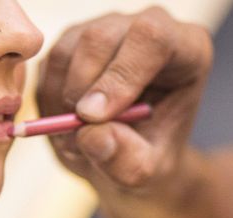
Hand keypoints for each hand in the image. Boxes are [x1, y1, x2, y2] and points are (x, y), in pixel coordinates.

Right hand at [36, 7, 212, 197]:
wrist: (131, 157)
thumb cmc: (150, 158)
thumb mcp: (146, 172)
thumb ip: (127, 160)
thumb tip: (92, 135)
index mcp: (186, 51)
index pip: (152, 38)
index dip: (120, 74)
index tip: (95, 117)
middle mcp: (146, 29)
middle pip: (100, 38)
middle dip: (80, 91)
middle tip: (78, 139)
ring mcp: (107, 30)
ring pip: (66, 51)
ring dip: (60, 104)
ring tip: (77, 143)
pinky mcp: (74, 43)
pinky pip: (47, 67)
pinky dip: (48, 104)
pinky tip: (68, 129)